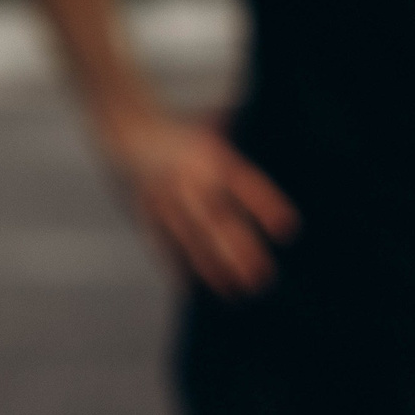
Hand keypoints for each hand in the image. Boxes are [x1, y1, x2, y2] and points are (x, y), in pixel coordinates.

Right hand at [105, 114, 297, 299]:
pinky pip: (159, 240)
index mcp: (211, 154)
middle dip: (239, 248)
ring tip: (233, 291)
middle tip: (262, 277)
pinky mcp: (143, 208)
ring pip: (188, 235)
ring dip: (210, 265)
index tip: (289, 230)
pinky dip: (174, 265)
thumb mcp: (213, 124)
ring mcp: (162, 194)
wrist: (123, 123)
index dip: (265, 204)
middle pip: (215, 216)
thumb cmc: (182, 127)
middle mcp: (187, 176)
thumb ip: (245, 140)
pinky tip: (189, 288)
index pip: (244, 182)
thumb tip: (290, 142)